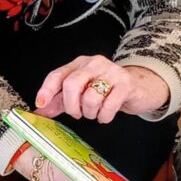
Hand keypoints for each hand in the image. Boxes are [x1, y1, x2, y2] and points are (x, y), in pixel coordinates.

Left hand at [34, 55, 169, 122]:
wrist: (140, 87)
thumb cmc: (108, 90)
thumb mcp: (83, 93)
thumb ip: (60, 101)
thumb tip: (40, 111)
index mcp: (80, 64)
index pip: (58, 74)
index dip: (47, 90)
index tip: (41, 105)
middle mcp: (95, 64)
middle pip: (72, 84)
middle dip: (71, 105)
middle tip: (76, 114)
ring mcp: (112, 72)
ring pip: (90, 97)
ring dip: (90, 112)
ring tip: (95, 113)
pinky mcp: (126, 84)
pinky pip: (108, 105)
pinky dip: (104, 116)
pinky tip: (106, 115)